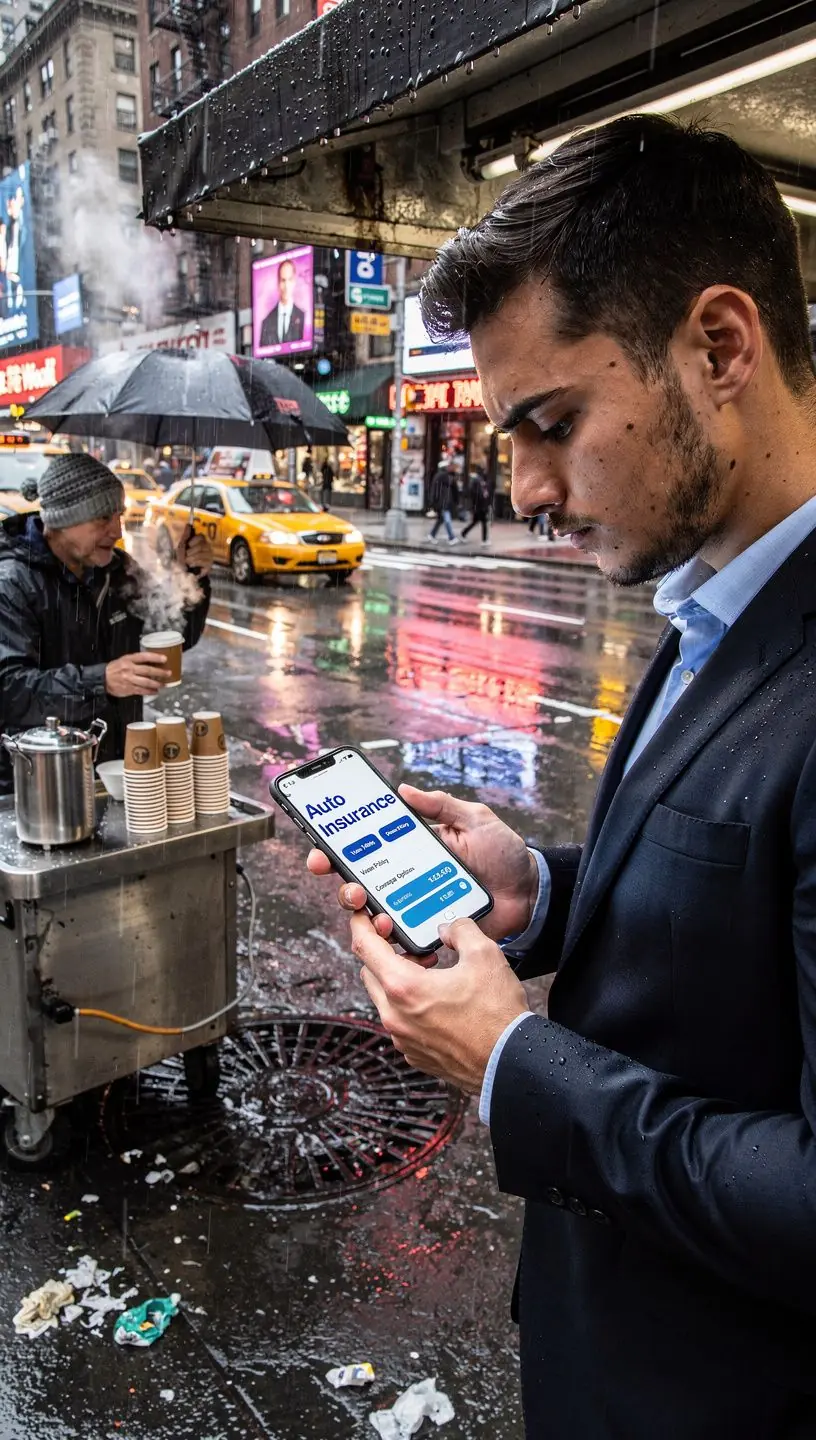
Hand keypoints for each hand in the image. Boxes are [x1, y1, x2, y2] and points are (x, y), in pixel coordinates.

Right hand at [105, 652, 171, 696]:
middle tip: (168, 673)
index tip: (164, 659)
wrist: (103, 678)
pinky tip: (155, 691)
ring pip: (146, 682)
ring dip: (156, 683)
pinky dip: (150, 691)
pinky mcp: (128, 688)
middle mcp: (129, 669)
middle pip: (147, 670)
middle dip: (160, 672)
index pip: (144, 656)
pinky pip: (141, 690)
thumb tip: (153, 661)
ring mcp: (129, 679)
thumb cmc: (115, 668)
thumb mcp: (124, 659)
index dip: (155, 657)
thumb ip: (137, 660)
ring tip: (164, 684)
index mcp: (128, 659)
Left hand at [176, 524, 212, 575]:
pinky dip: (195, 563)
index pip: (201, 537)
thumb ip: (186, 535)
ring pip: (202, 553)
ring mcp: (209, 556)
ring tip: (188, 562)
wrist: (185, 572)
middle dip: (191, 551)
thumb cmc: (183, 558)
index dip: (194, 540)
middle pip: (202, 545)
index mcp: (200, 542)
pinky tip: (192, 566)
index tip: (188, 545)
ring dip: (192, 558)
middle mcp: (207, 547)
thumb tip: (188, 524)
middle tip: (186, 556)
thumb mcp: (182, 546)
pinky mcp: (210, 564)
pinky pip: (204, 561)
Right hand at [306, 783, 538, 942]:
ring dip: (371, 921)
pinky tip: (409, 945)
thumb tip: (403, 789)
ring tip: (382, 920)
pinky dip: (404, 947)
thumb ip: (440, 805)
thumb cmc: (502, 853)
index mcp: (410, 851)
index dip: (336, 853)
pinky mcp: (434, 932)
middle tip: (354, 891)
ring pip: (378, 919)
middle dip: (347, 891)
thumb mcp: (474, 819)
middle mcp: (407, 880)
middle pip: (361, 888)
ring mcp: (418, 908)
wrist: (531, 891)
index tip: (321, 855)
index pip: (364, 851)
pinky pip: (409, 944)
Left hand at [352, 911, 528, 1091]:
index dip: (361, 924)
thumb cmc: (497, 1015)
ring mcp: (403, 1038)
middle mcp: (395, 1016)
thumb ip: (460, 930)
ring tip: (432, 972)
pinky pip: (399, 1021)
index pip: (365, 947)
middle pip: (370, 973)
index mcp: (404, 987)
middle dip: (385, 953)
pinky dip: (409, 1006)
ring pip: (384, 999)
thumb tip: (448, 929)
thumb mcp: (484, 955)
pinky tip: (437, 1000)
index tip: (362, 916)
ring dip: (399, 980)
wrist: (510, 1062)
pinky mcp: (414, 1053)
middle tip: (414, 947)